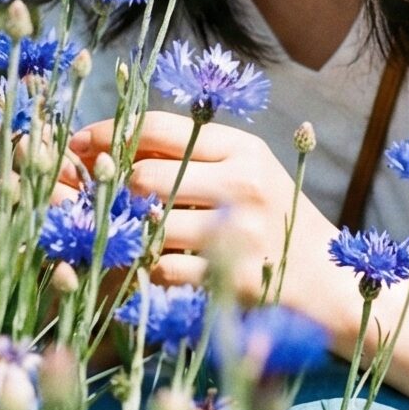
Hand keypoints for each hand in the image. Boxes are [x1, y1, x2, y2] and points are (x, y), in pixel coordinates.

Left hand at [62, 113, 346, 324]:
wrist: (328, 281)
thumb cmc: (275, 220)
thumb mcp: (246, 173)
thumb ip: (192, 157)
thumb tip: (113, 145)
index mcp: (241, 148)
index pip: (157, 127)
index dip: (109, 134)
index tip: (80, 146)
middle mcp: (242, 183)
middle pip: (145, 176)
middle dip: (116, 192)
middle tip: (104, 203)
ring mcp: (239, 232)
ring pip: (149, 225)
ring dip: (132, 234)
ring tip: (132, 238)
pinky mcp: (234, 278)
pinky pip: (164, 269)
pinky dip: (150, 270)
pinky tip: (158, 268)